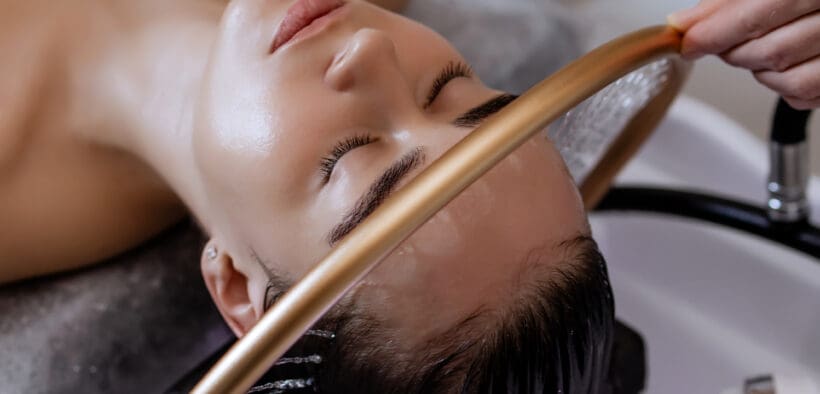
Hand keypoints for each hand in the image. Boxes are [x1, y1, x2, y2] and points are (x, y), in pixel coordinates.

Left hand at [669, 0, 819, 108]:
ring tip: (756, 47)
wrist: (818, 5)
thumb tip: (685, 23)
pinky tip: (781, 64)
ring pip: (785, 77)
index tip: (689, 41)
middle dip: (733, 50)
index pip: (758, 13)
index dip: (716, 32)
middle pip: (770, 50)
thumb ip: (727, 1)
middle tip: (720, 41)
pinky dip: (780, 85)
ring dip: (757, 69)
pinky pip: (803, 94)